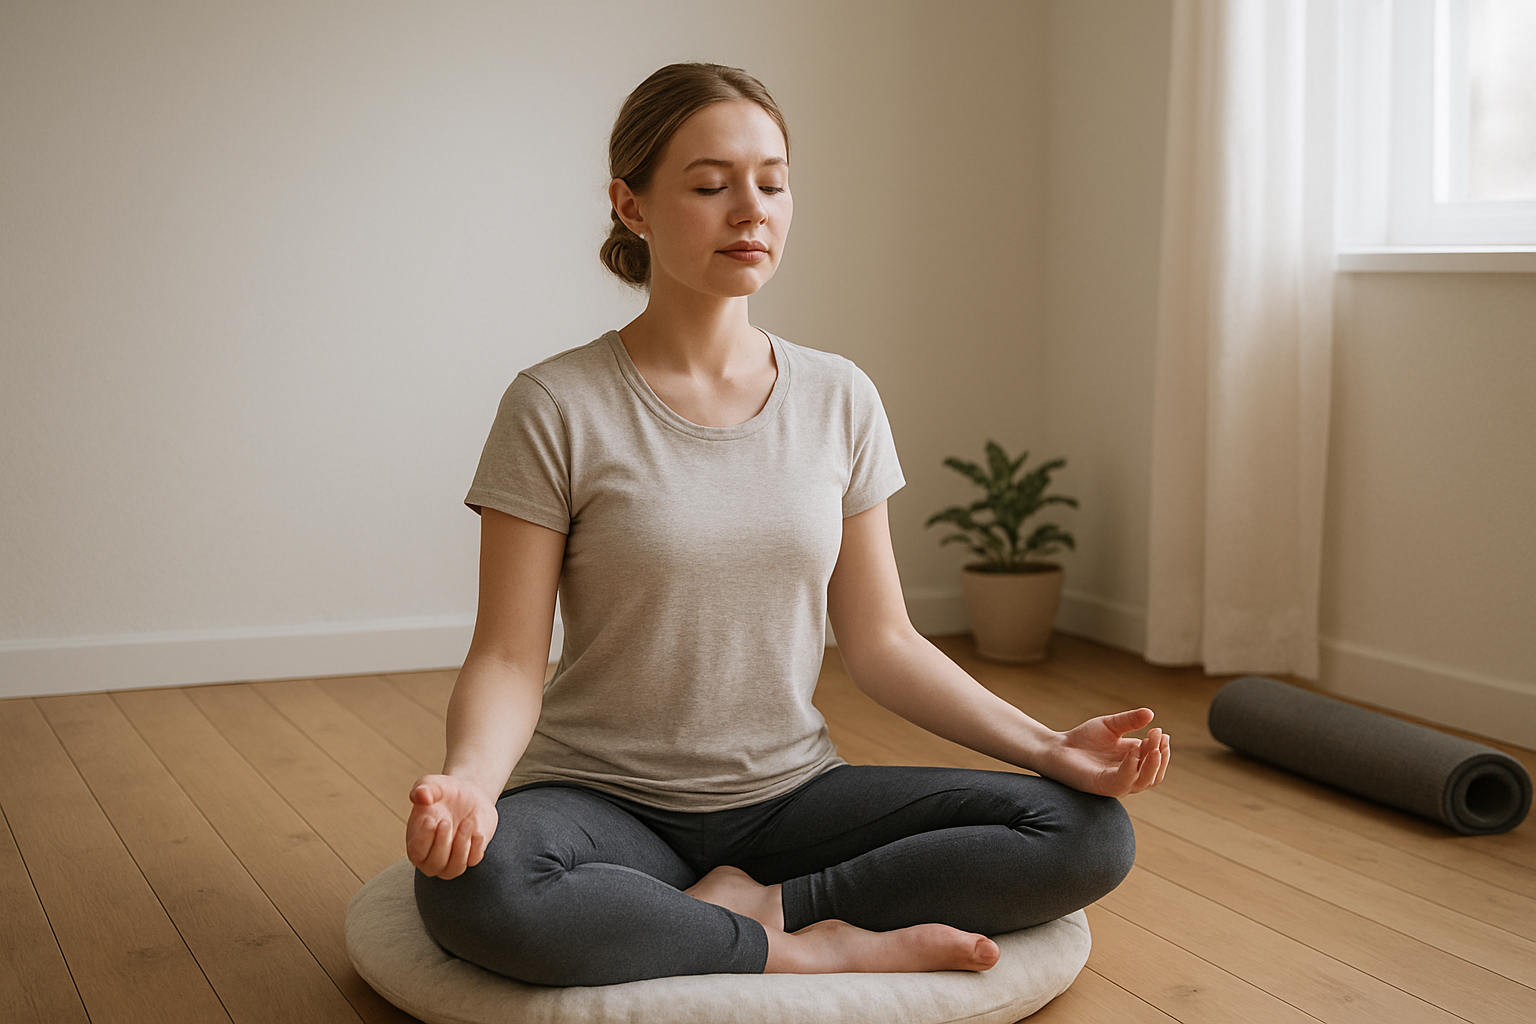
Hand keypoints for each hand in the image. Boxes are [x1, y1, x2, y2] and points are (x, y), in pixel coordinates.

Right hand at [406, 774, 497, 878]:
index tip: (430, 820)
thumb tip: (420, 794)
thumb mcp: (432, 784)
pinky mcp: (471, 855)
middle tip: (446, 821)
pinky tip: (477, 831)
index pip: (416, 852)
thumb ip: (423, 788)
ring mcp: (452, 859)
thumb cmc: (444, 792)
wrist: (468, 794)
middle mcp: (432, 856)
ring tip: (466, 822)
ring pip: (454, 868)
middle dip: (441, 844)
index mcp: (416, 841)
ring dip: (461, 846)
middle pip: (433, 865)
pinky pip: (473, 861)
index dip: (423, 839)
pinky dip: (477, 848)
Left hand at [1038, 708, 1170, 797]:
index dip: (1161, 748)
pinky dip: (1131, 768)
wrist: (1057, 747)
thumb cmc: (1083, 739)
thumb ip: (1130, 720)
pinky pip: (1123, 782)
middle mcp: (1128, 776)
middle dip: (1161, 755)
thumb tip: (1150, 713)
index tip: (1160, 731)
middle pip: (1155, 774)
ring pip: (1144, 782)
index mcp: (1133, 762)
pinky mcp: (1103, 785)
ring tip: (1154, 746)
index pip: (1156, 761)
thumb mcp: (1111, 725)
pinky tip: (1133, 752)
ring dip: (1152, 764)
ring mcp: (1117, 783)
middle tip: (1159, 736)